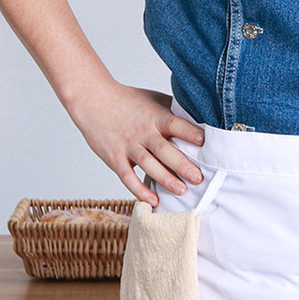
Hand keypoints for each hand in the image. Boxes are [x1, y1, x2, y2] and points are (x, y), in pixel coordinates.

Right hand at [69, 82, 205, 207]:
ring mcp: (128, 146)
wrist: (93, 100)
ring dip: (166, 180)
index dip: (190, 133)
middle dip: (183, 165)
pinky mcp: (115, 157)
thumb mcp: (154, 99)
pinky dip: (140, 191)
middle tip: (198, 178)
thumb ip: (173, 110)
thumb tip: (199, 118)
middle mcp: (143, 132)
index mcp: (156, 116)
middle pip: (165, 150)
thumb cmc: (128, 100)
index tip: (205, 142)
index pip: (176, 124)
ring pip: (149, 166)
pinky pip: (128, 177)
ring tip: (182, 191)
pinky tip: (153, 200)